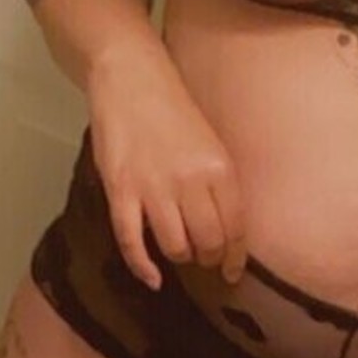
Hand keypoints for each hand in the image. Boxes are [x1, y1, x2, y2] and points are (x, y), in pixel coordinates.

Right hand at [86, 35, 247, 289]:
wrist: (131, 79)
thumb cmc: (173, 111)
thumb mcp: (211, 144)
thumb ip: (219, 184)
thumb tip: (227, 228)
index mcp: (220, 169)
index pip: (236, 228)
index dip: (234, 258)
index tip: (231, 272)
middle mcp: (190, 182)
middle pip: (208, 242)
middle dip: (207, 258)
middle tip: (202, 257)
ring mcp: (153, 187)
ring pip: (175, 247)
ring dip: (179, 256)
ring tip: (178, 250)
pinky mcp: (120, 190)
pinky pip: (132, 241)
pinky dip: (142, 266)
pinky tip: (152, 278)